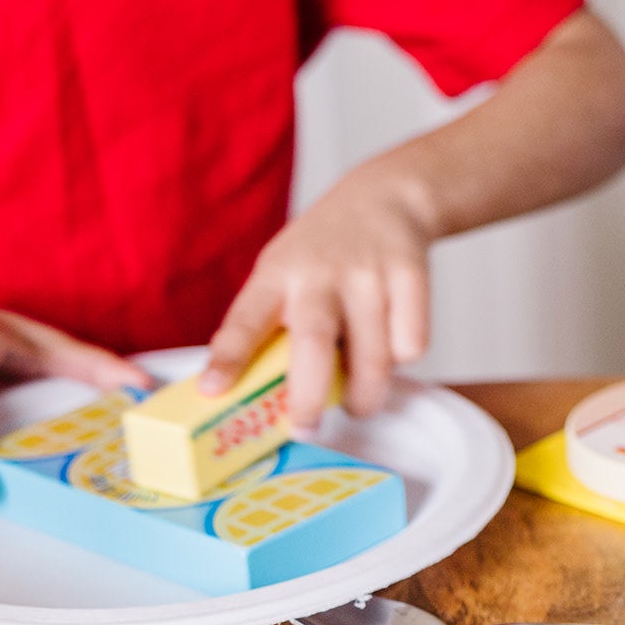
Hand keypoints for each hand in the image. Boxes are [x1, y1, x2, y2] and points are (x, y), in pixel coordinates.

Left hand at [200, 157, 434, 431]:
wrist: (388, 195)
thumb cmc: (325, 251)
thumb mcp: (283, 270)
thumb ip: (270, 322)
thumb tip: (250, 394)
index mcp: (277, 274)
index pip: (245, 319)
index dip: (228, 358)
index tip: (213, 391)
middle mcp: (320, 273)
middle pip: (314, 342)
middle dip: (308, 396)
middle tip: (305, 429)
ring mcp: (369, 273)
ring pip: (375, 358)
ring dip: (366, 396)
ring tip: (359, 401)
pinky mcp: (411, 276)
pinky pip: (412, 345)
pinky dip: (402, 358)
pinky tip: (391, 342)